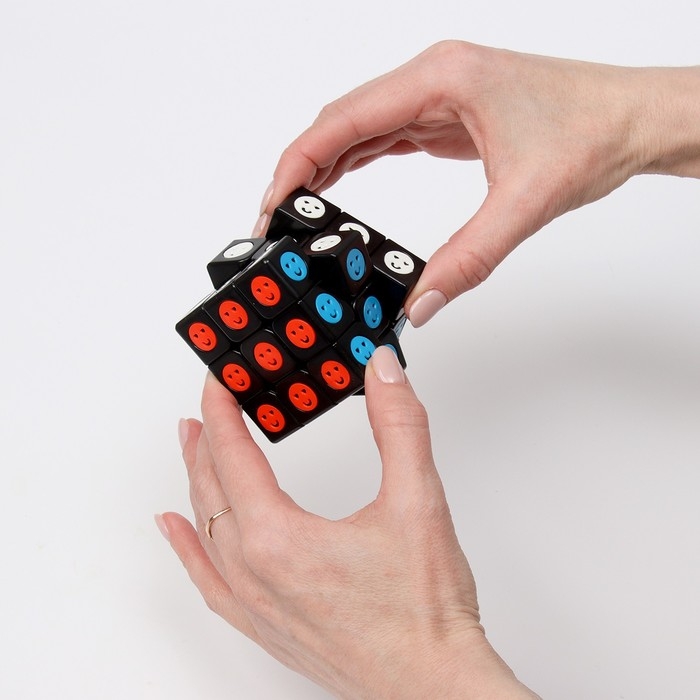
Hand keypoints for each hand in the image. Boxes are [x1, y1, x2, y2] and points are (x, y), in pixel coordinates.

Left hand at [157, 347, 538, 698]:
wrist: (434, 686)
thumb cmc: (424, 612)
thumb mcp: (418, 500)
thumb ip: (399, 424)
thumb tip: (382, 372)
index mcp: (279, 538)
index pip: (233, 454)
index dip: (222, 408)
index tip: (219, 380)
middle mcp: (255, 573)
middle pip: (212, 488)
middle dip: (208, 437)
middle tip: (209, 404)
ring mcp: (256, 605)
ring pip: (206, 528)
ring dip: (197, 481)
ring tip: (192, 447)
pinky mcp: (266, 628)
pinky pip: (209, 582)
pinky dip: (188, 548)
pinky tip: (178, 528)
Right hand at [257, 41, 699, 325]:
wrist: (631, 119)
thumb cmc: (591, 133)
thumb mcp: (524, 203)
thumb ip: (467, 260)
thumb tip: (418, 302)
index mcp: (441, 79)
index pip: (345, 120)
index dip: (298, 162)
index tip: (272, 202)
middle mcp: (432, 79)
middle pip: (341, 121)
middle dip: (300, 169)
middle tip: (275, 219)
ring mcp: (436, 95)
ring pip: (358, 128)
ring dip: (323, 168)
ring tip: (295, 212)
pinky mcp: (445, 115)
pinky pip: (383, 136)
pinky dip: (353, 164)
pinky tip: (338, 191)